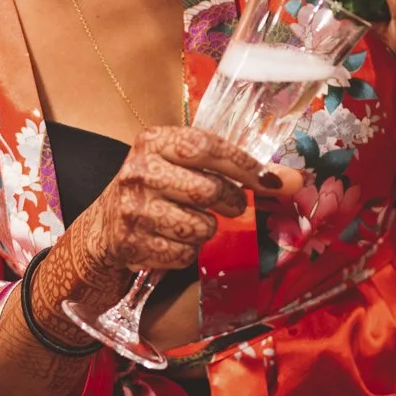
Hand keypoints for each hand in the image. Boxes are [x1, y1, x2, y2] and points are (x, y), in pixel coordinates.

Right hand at [50, 126, 272, 309]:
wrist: (102, 228)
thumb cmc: (156, 190)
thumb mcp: (183, 167)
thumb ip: (233, 169)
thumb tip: (294, 181)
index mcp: (153, 141)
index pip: (205, 146)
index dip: (243, 164)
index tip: (273, 181)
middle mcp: (138, 171)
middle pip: (208, 190)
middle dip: (230, 202)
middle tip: (231, 205)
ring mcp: (132, 208)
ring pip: (199, 227)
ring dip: (205, 230)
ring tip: (189, 222)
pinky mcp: (130, 242)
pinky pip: (183, 254)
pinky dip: (186, 252)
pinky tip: (170, 240)